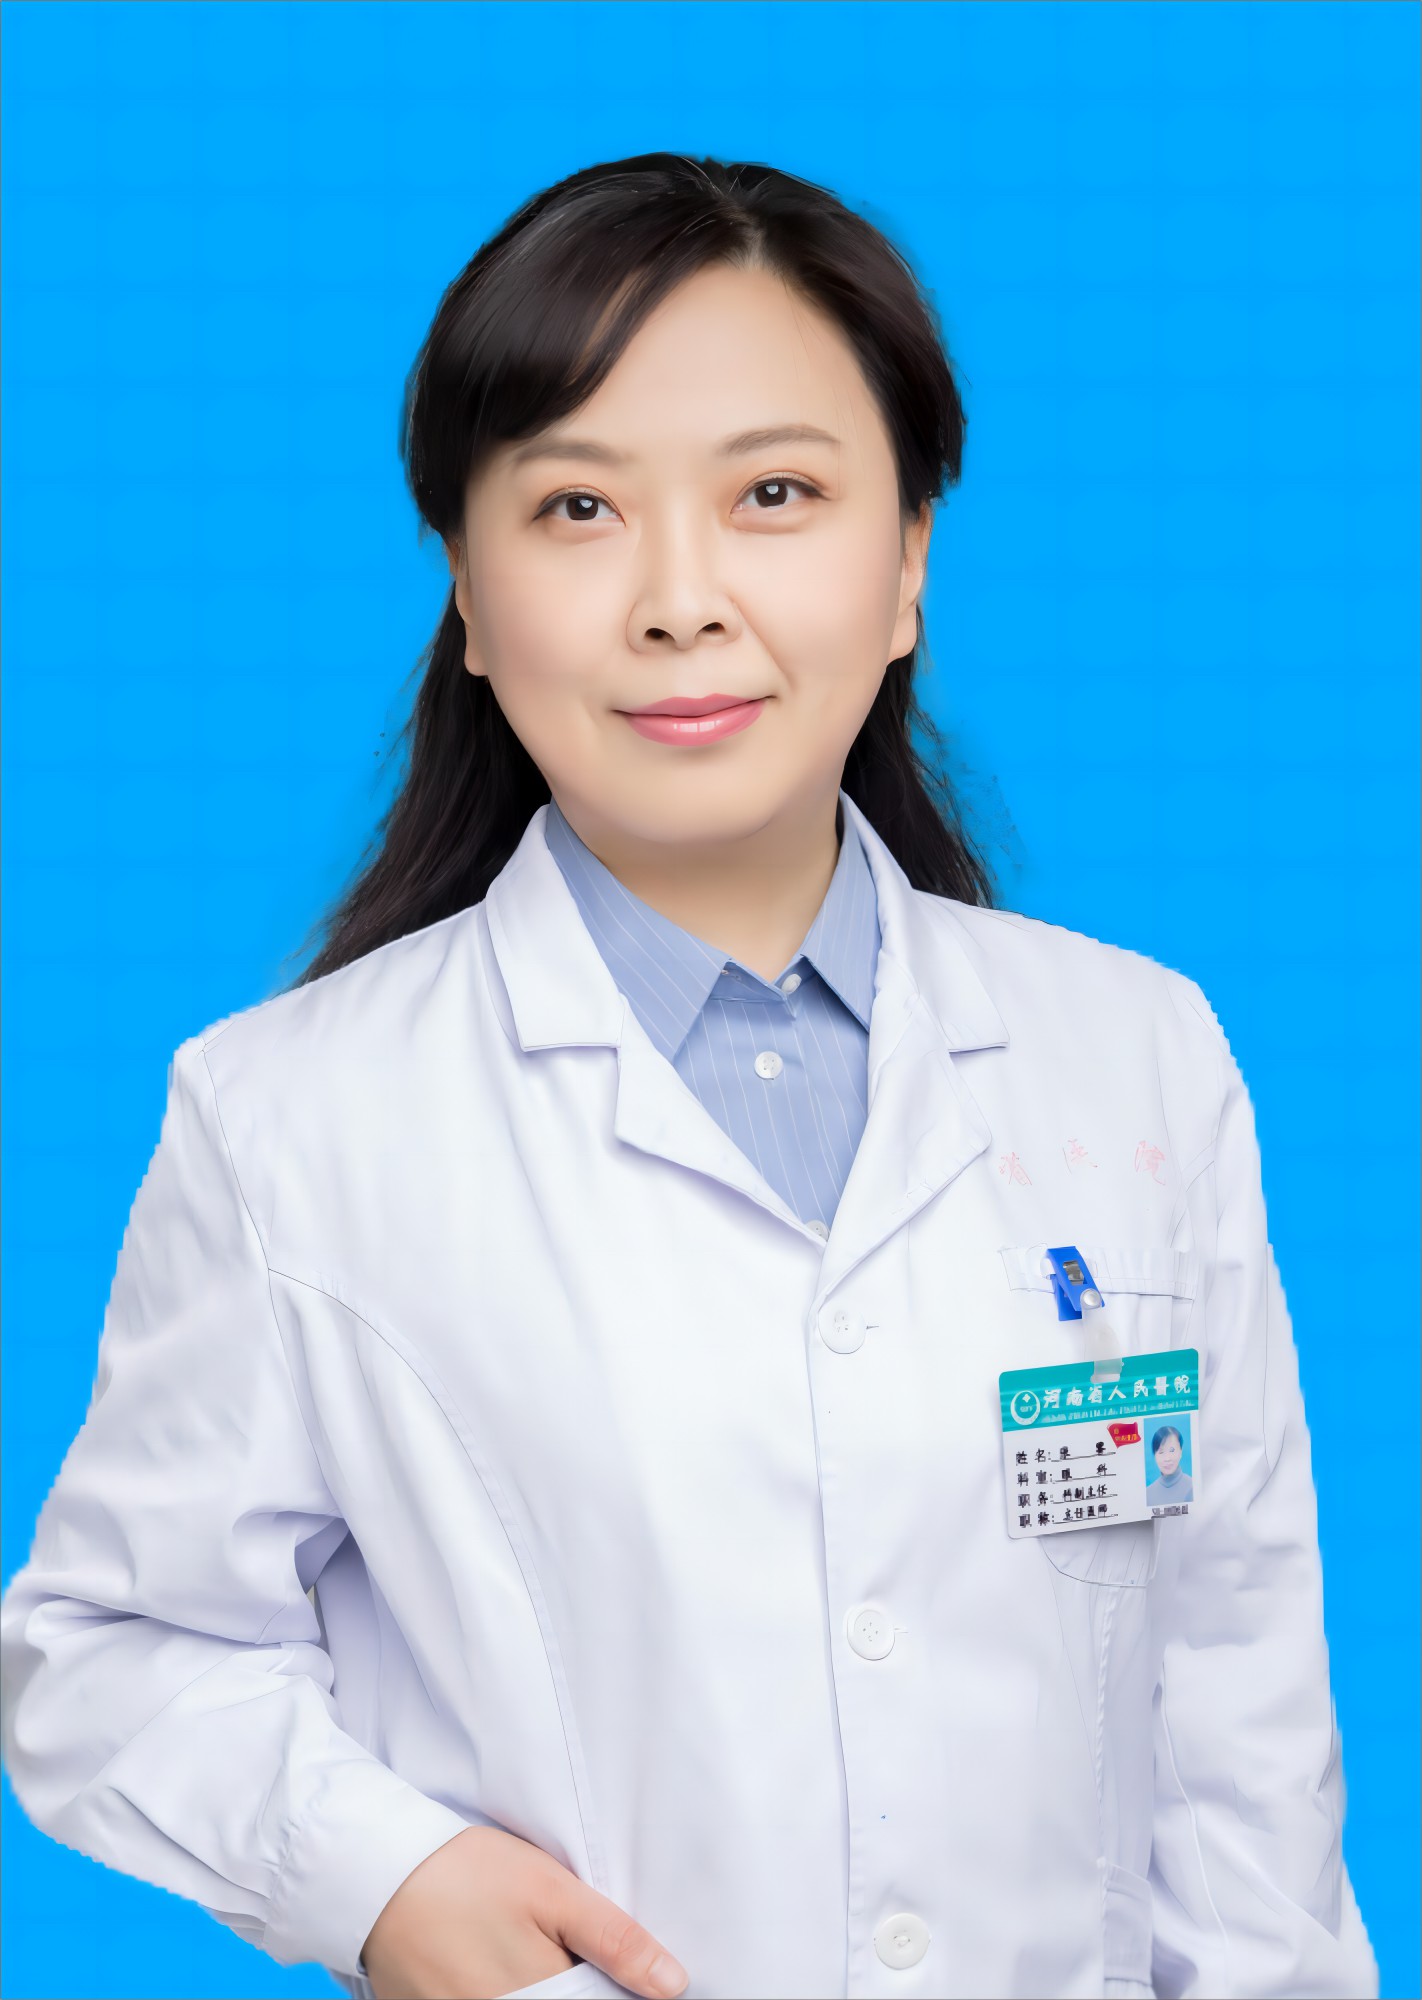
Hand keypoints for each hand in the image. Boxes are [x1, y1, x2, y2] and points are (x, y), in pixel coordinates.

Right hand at [359, 1824, 689, 1999]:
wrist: (382, 1872)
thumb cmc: (471, 1874)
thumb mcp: (552, 1891)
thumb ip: (613, 1940)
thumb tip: (672, 1986)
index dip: (614, 1991)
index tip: (621, 1976)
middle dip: (574, 1984)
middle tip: (553, 1946)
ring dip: (540, 1986)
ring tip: (527, 1951)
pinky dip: (503, 1988)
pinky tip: (498, 1965)